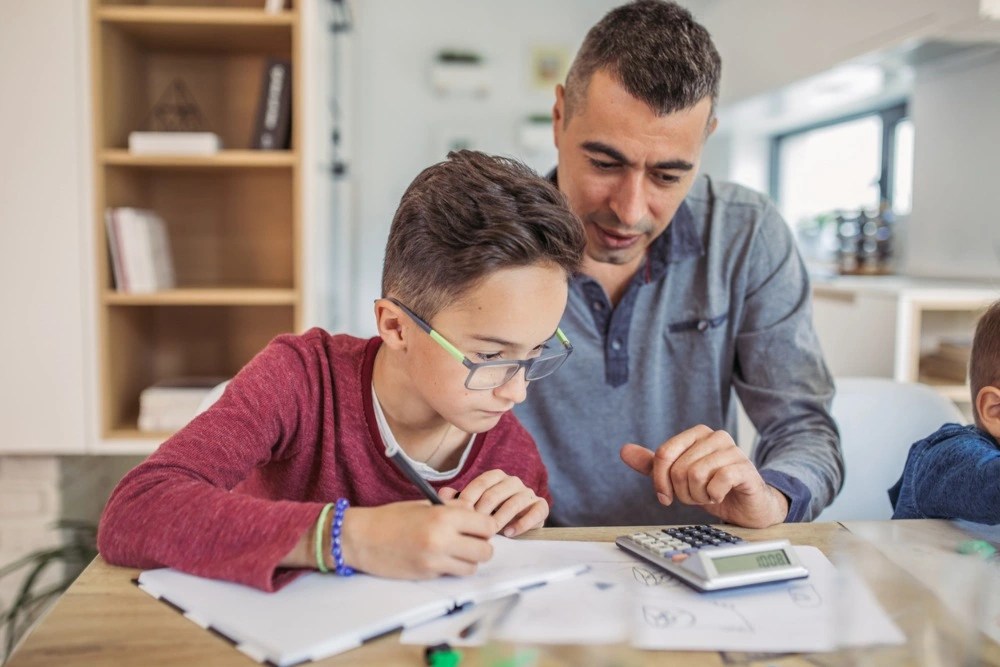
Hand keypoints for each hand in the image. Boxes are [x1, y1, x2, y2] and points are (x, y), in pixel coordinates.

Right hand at [339, 501, 495, 578]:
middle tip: (469, 541)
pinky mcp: (427, 575)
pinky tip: (439, 558)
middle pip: (485, 551)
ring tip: (455, 551)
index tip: (477, 527)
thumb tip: (475, 514)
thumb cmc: (391, 518)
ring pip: (472, 567)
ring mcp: (435, 560)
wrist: (361, 538)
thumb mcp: (425, 505)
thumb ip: (452, 510)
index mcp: (443, 517)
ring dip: (468, 561)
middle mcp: (442, 540)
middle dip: (481, 546)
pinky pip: (452, 574)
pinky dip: (452, 568)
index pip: (487, 526)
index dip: (485, 527)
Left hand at [439, 469, 547, 536]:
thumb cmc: (492, 514)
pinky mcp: (541, 506)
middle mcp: (513, 482)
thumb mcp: (475, 506)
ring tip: (491, 531)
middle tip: (474, 526)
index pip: (482, 483)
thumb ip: (459, 499)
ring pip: (515, 502)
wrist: (519, 524)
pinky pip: (535, 511)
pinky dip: (523, 522)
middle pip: (496, 493)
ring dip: (501, 518)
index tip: (461, 512)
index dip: (470, 497)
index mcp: (496, 477)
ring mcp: (528, 493)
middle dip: (483, 511)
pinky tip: (510, 532)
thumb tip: (442, 494)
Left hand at [619, 425, 788, 527]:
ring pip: (695, 475)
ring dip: (698, 495)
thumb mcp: (678, 477)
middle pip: (678, 469)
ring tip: (709, 495)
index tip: (665, 497)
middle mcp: (715, 437)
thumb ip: (653, 464)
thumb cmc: (712, 487)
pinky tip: (720, 495)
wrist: (747, 506)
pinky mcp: (744, 468)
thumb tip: (624, 450)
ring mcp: (733, 450)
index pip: (663, 454)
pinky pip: (716, 481)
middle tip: (696, 495)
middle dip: (682, 492)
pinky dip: (713, 495)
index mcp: (697, 434)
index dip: (660, 480)